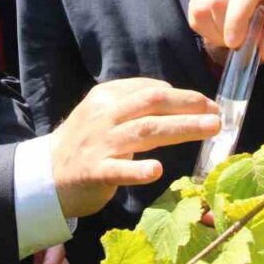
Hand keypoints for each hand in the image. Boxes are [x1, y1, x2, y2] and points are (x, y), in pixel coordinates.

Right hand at [50, 78, 219, 218]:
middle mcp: (105, 116)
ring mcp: (100, 143)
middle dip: (188, 105)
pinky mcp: (94, 171)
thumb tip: (173, 95)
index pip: (150, 89)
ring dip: (181, 128)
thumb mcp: (104, 113)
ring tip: (209, 129)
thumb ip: (133, 103)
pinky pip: (118, 170)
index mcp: (107, 97)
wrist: (46, 175)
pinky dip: (138, 170)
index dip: (183, 95)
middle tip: (218, 114)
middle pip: (152, 103)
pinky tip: (157, 171)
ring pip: (144, 131)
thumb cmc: (85, 142)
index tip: (208, 105)